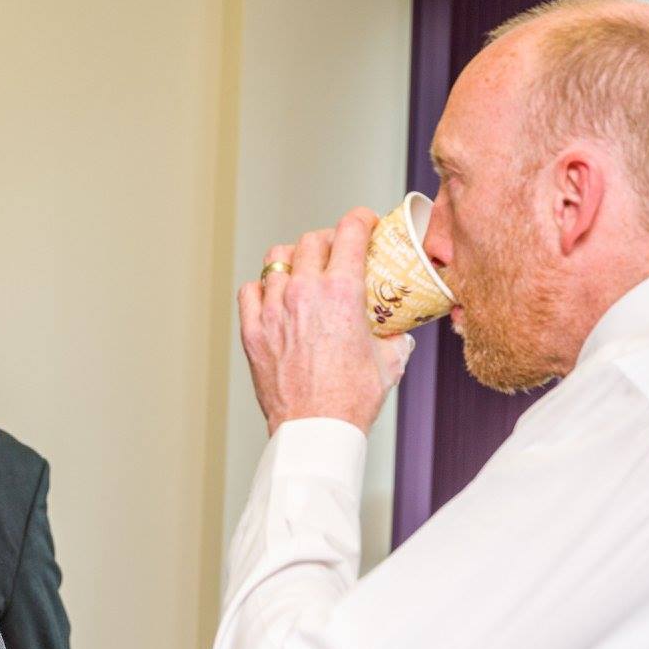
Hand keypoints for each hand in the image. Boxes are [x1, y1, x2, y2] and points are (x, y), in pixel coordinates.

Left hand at [238, 209, 415, 435]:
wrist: (316, 429)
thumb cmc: (352, 400)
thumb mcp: (389, 361)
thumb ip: (394, 337)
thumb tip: (398, 332)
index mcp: (341, 292)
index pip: (349, 232)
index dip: (359, 220)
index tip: (364, 223)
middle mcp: (304, 292)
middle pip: (312, 240)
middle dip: (329, 239)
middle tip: (337, 251)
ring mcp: (273, 310)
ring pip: (276, 259)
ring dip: (293, 259)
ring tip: (302, 270)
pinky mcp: (252, 331)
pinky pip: (250, 291)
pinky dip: (262, 288)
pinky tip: (274, 297)